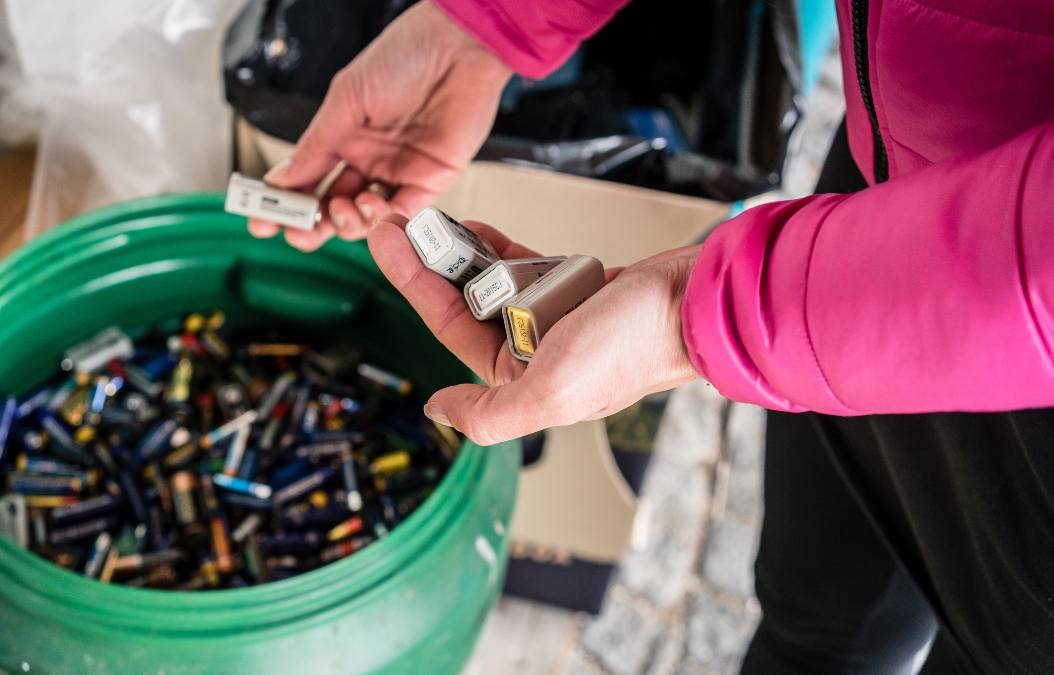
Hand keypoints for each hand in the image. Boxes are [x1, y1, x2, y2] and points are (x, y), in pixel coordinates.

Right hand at [248, 1, 512, 251]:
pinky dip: (383, 220)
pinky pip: (402, 213)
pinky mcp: (430, 180)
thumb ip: (316, 145)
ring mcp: (398, 171)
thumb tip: (282, 179)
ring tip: (342, 206)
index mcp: (342, 136)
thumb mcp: (347, 99)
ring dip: (347, 221)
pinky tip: (370, 208)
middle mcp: (368, 158)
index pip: (307, 180)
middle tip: (299, 231)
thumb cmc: (405, 56)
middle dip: (313, 225)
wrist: (457, 47)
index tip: (262, 220)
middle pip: (333, 207)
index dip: (285, 204)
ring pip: (365, 218)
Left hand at [368, 213, 700, 444]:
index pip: (451, 328)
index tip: (388, 245)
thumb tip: (438, 411)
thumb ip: (489, 414)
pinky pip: (527, 266)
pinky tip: (477, 231)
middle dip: (431, 264)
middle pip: (466, 302)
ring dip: (464, 253)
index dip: (414, 284)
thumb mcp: (551, 392)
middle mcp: (534, 354)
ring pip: (493, 282)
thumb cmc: (632, 346)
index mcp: (522, 383)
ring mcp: (554, 319)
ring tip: (435, 221)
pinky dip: (501, 249)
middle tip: (403, 223)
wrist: (695, 300)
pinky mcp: (577, 289)